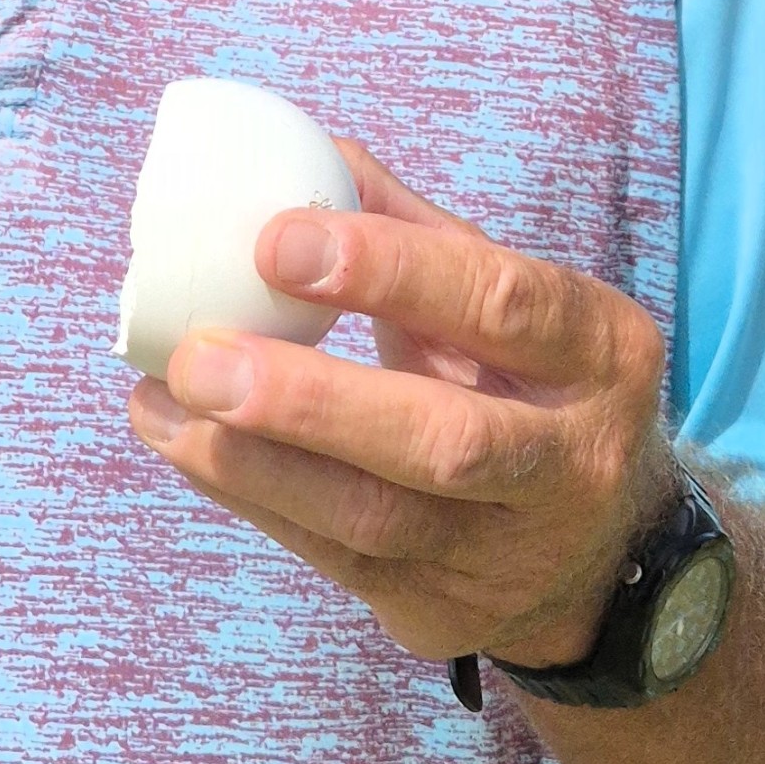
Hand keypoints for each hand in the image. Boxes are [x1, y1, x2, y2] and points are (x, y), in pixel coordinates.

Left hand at [127, 140, 670, 669]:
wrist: (602, 559)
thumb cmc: (528, 388)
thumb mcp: (511, 301)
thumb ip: (414, 230)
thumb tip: (304, 150)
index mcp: (598, 352)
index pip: (500, 302)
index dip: (387, 269)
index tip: (275, 240)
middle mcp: (572, 463)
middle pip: (442, 440)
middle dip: (309, 400)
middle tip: (198, 356)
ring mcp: (507, 553)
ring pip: (373, 518)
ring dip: (250, 461)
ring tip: (161, 402)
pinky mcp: (441, 612)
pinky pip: (332, 557)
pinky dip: (247, 497)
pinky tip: (182, 442)